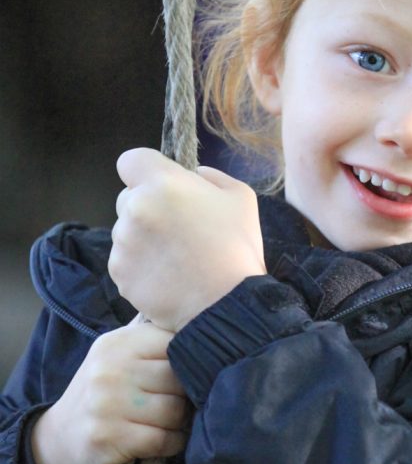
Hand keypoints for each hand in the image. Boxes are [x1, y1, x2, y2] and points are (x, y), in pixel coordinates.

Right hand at [30, 318, 188, 463]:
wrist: (58, 441)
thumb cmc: (105, 394)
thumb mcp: (120, 356)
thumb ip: (155, 340)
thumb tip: (206, 320)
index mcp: (119, 342)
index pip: (176, 342)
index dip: (191, 361)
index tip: (192, 372)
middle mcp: (110, 369)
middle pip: (178, 378)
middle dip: (186, 394)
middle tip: (181, 403)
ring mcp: (107, 404)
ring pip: (175, 410)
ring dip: (180, 422)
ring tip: (170, 422)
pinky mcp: (108, 438)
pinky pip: (164, 439)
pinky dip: (173, 443)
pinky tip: (164, 441)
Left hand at [109, 147, 265, 330]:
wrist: (227, 303)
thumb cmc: (238, 247)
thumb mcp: (241, 197)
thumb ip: (212, 176)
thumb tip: (194, 175)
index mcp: (163, 184)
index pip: (130, 160)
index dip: (146, 171)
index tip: (162, 186)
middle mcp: (135, 209)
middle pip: (127, 197)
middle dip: (148, 206)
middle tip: (178, 228)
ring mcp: (123, 244)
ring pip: (126, 231)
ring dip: (144, 238)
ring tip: (176, 257)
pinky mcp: (119, 274)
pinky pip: (125, 260)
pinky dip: (141, 266)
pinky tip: (168, 275)